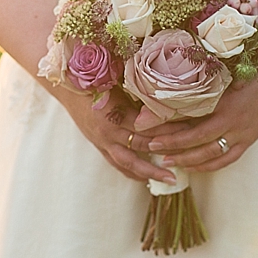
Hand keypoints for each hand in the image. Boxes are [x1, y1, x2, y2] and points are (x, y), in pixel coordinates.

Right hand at [57, 88, 187, 184]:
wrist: (66, 87)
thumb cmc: (94, 79)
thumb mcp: (117, 81)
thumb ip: (139, 89)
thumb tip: (168, 91)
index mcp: (115, 112)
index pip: (148, 125)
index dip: (169, 128)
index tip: (190, 128)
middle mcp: (109, 131)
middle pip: (143, 145)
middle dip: (166, 150)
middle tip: (189, 155)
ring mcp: (103, 141)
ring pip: (130, 162)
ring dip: (151, 171)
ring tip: (171, 178)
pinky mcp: (99, 146)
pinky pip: (117, 164)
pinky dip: (132, 172)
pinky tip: (145, 178)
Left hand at [140, 70, 257, 172]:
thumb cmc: (255, 66)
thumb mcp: (227, 67)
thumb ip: (201, 75)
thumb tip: (169, 78)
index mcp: (224, 98)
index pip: (187, 114)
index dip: (163, 121)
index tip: (142, 124)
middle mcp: (233, 119)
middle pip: (195, 138)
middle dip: (170, 143)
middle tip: (149, 145)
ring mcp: (242, 133)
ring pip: (210, 153)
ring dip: (186, 158)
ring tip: (165, 159)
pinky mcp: (249, 140)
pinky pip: (226, 159)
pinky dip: (207, 165)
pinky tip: (190, 166)